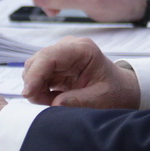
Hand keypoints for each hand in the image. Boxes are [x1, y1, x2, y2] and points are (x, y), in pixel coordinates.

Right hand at [23, 37, 140, 108]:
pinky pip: (37, 75)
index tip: (28, 94)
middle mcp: (69, 47)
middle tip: (46, 104)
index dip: (35, 75)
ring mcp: (61, 54)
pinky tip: (53, 98)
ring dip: (36, 88)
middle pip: (37, 61)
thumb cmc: (114, 92)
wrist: (121, 90)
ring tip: (54, 101)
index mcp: (83, 49)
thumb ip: (78, 101)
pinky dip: (39, 89)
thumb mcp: (100, 100)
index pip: (49, 56)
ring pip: (33, 68)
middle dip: (34, 84)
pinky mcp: (56, 64)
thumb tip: (55, 104)